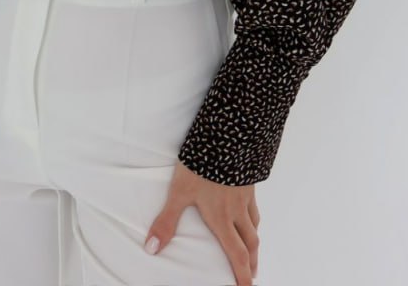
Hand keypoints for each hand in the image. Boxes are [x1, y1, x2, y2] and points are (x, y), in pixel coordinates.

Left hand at [143, 158, 259, 284]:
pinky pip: (255, 206)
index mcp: (222, 218)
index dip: (242, 275)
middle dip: (251, 262)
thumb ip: (166, 221)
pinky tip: (249, 211)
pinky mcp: (248, 180)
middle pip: (250, 243)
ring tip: (251, 248)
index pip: (236, 254)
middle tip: (251, 275)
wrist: (227, 135)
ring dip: (254, 241)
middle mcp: (237, 210)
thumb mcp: (179, 192)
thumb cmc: (201, 164)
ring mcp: (245, 195)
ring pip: (254, 224)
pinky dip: (254, 217)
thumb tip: (152, 249)